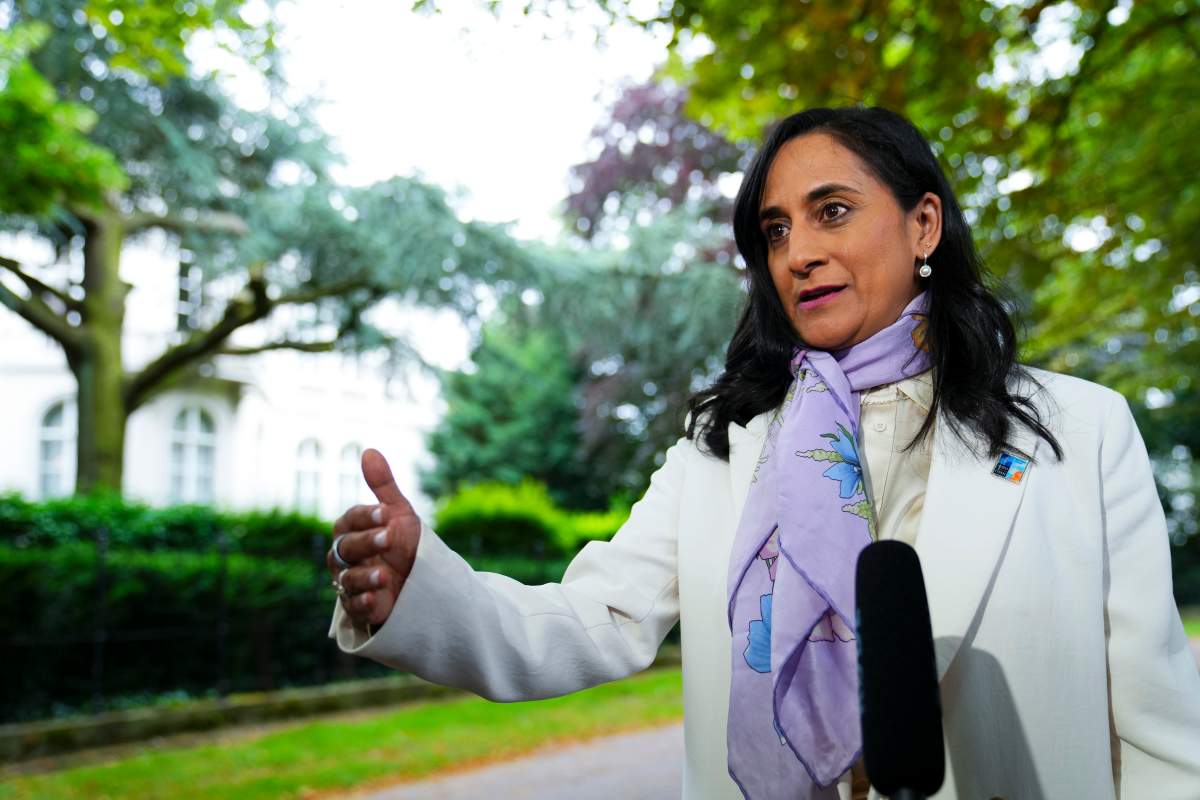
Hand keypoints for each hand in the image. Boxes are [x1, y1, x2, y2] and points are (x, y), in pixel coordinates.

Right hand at [327, 449, 421, 628]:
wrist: (419, 580)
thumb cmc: (404, 542)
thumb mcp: (398, 512)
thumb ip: (382, 485)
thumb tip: (369, 450)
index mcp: (351, 529)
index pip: (351, 520)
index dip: (367, 517)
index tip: (387, 513)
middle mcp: (344, 555)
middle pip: (347, 548)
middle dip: (367, 543)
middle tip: (389, 538)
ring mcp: (349, 581)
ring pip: (347, 579)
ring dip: (365, 577)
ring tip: (385, 575)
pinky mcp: (358, 606)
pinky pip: (353, 606)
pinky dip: (363, 603)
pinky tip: (376, 599)